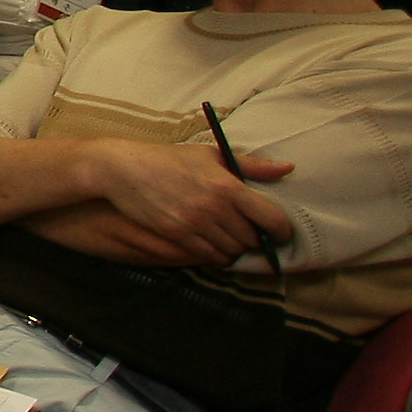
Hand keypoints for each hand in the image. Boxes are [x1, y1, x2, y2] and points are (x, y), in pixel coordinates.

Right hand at [84, 139, 297, 263]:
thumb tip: (287, 168)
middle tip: (250, 233)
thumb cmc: (169, 159)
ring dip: (235, 248)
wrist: (124, 169)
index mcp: (228, 186)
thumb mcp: (210, 155)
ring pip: (231, 251)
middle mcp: (215, 208)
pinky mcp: (177, 236)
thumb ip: (251, 165)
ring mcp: (195, 224)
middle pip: (252, 239)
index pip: (271, 219)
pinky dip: (216, 254)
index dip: (282, 231)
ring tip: (230, 237)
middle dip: (255, 239)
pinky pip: (209, 255)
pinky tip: (212, 243)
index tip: (280, 232)